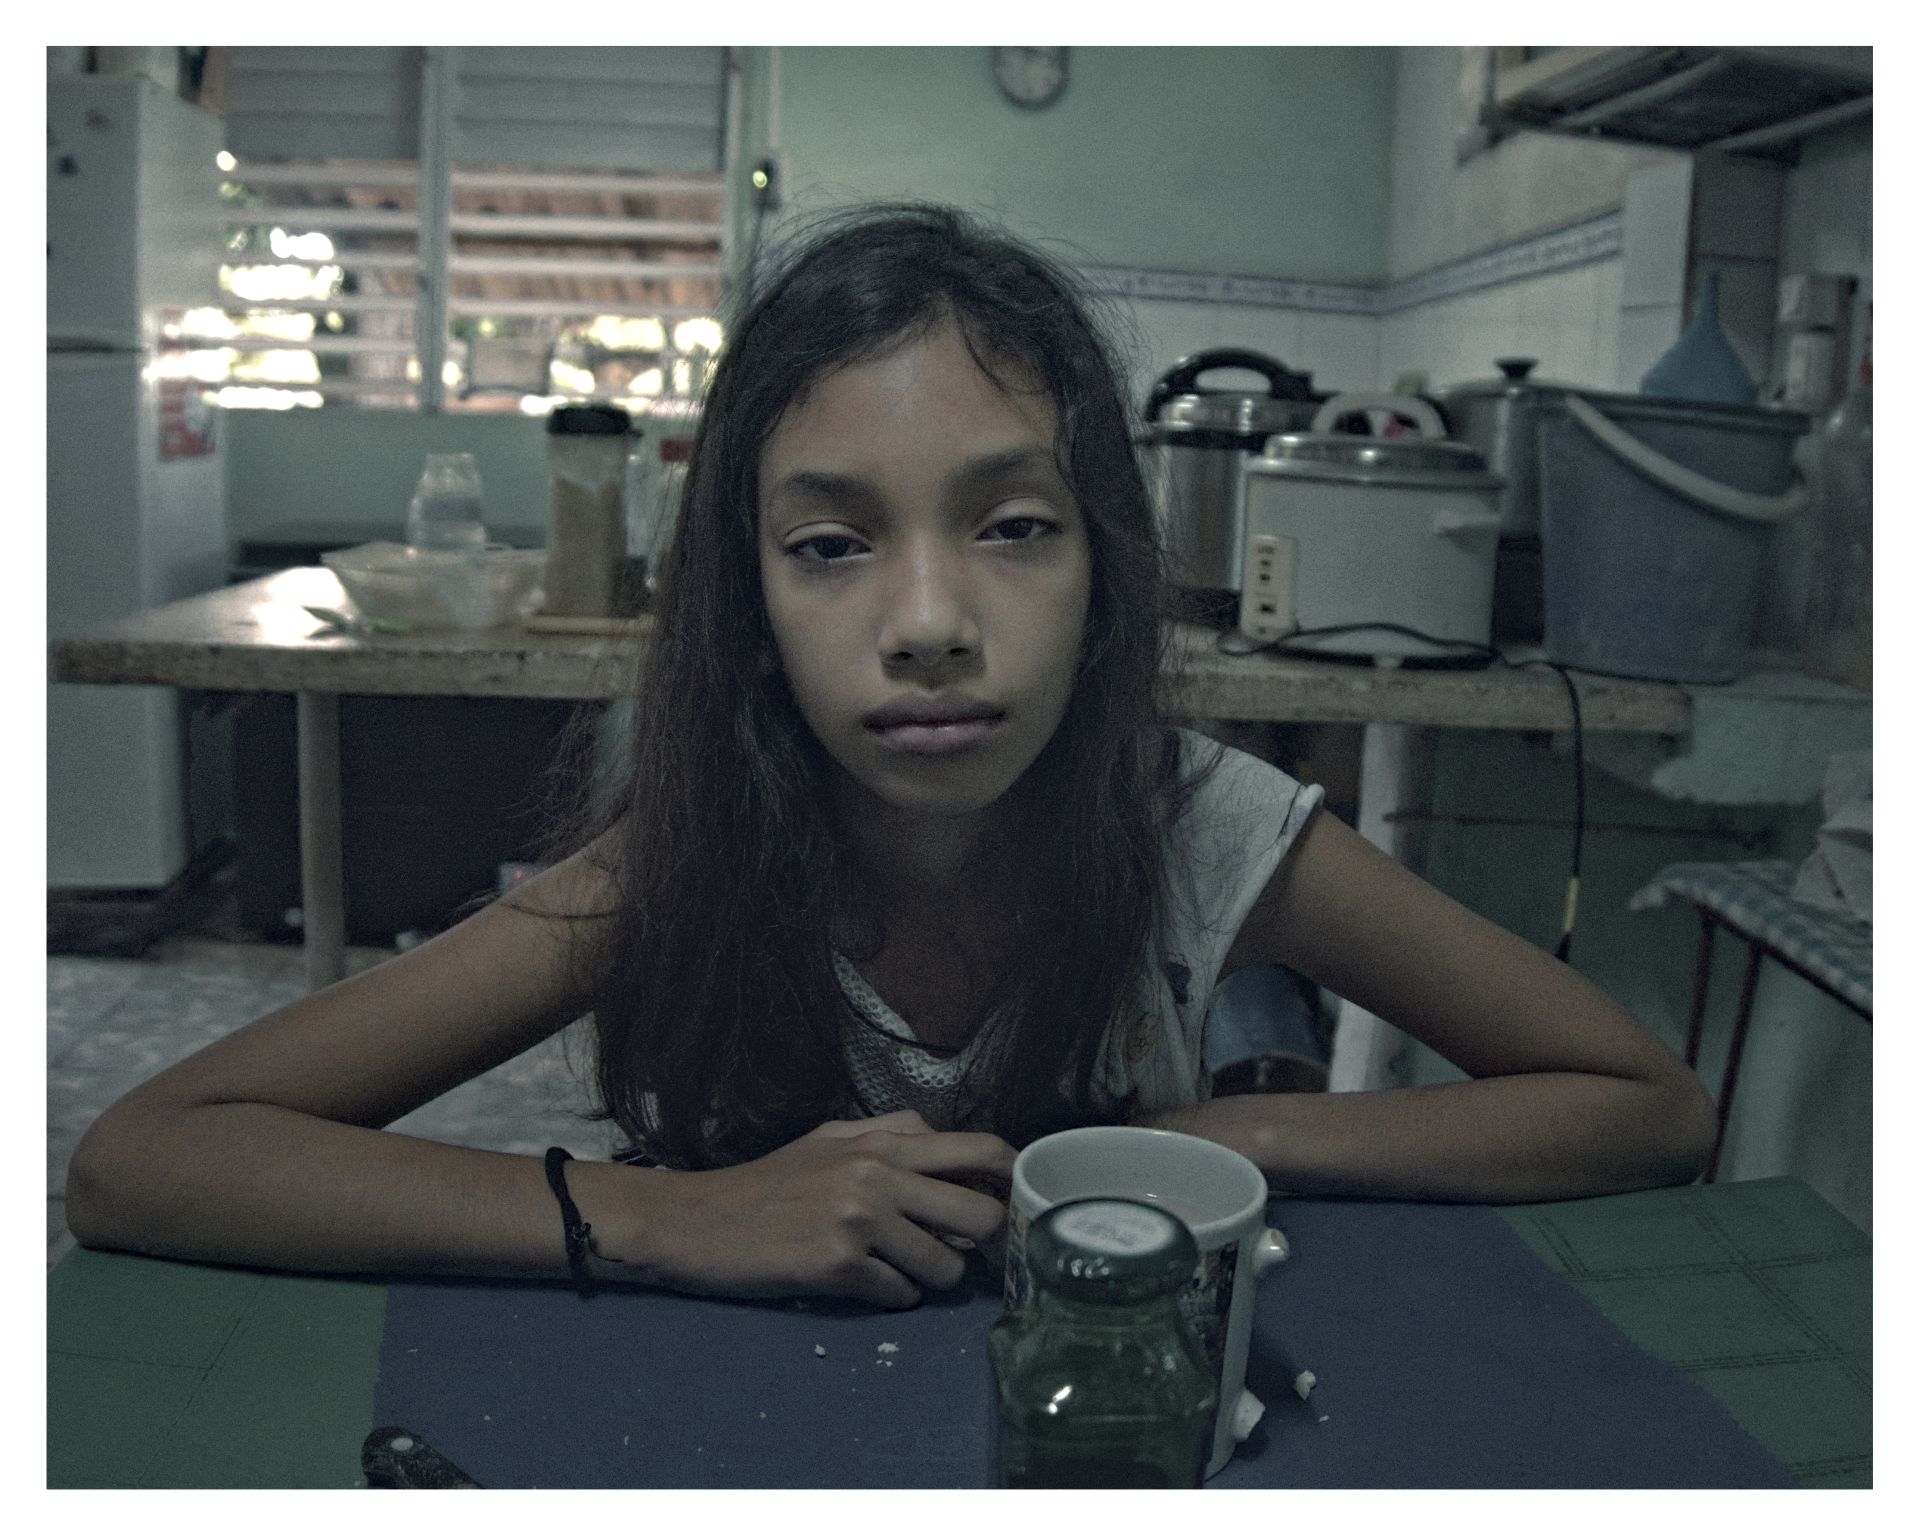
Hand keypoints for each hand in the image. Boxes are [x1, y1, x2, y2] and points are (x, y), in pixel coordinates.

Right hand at [593, 1113, 1015, 1308]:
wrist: (697, 1221)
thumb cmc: (766, 1182)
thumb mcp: (829, 1139)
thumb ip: (890, 1133)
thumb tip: (944, 1139)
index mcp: (882, 1141)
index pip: (980, 1148)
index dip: (1013, 1180)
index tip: (1016, 1204)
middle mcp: (878, 1174)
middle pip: (982, 1214)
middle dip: (987, 1244)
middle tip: (969, 1255)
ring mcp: (859, 1220)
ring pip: (946, 1266)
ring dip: (932, 1279)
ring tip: (900, 1271)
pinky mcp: (838, 1266)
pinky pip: (900, 1296)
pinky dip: (891, 1297)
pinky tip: (863, 1285)